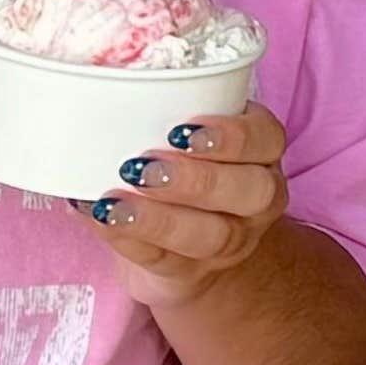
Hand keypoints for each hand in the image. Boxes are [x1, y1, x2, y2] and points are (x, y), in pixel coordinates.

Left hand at [95, 100, 292, 314]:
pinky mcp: (192, 273)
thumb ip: (167, 115)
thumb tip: (104, 90)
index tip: (180, 129)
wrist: (191, 248)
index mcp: (263, 153)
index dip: (230, 136)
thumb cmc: (185, 171)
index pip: (265, 139)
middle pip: (250, 192)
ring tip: (113, 203)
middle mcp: (258, 199)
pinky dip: (128, 240)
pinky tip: (99, 219)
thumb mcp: (191, 139)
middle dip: (195, 179)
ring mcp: (231, 242)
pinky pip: (164, 261)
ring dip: (158, 218)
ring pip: (210, 235)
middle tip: (142, 166)